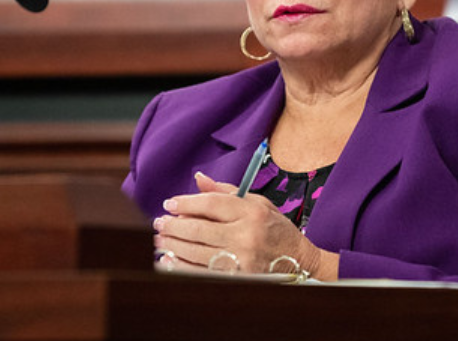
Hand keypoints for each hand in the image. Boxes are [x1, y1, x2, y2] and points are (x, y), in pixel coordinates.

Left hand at [153, 172, 331, 277]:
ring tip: (160, 241)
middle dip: (173, 226)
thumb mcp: (257, 203)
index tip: (169, 204)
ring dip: (173, 247)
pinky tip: (170, 261)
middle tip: (159, 224)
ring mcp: (242, 260)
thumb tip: (198, 179)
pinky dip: (183, 268)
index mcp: (251, 212)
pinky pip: (202, 273)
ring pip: (197, 253)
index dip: (186, 203)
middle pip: (199, 230)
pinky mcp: (238, 278)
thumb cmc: (275, 228)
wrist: (298, 260)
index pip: (211, 204)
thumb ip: (226, 192)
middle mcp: (247, 235)